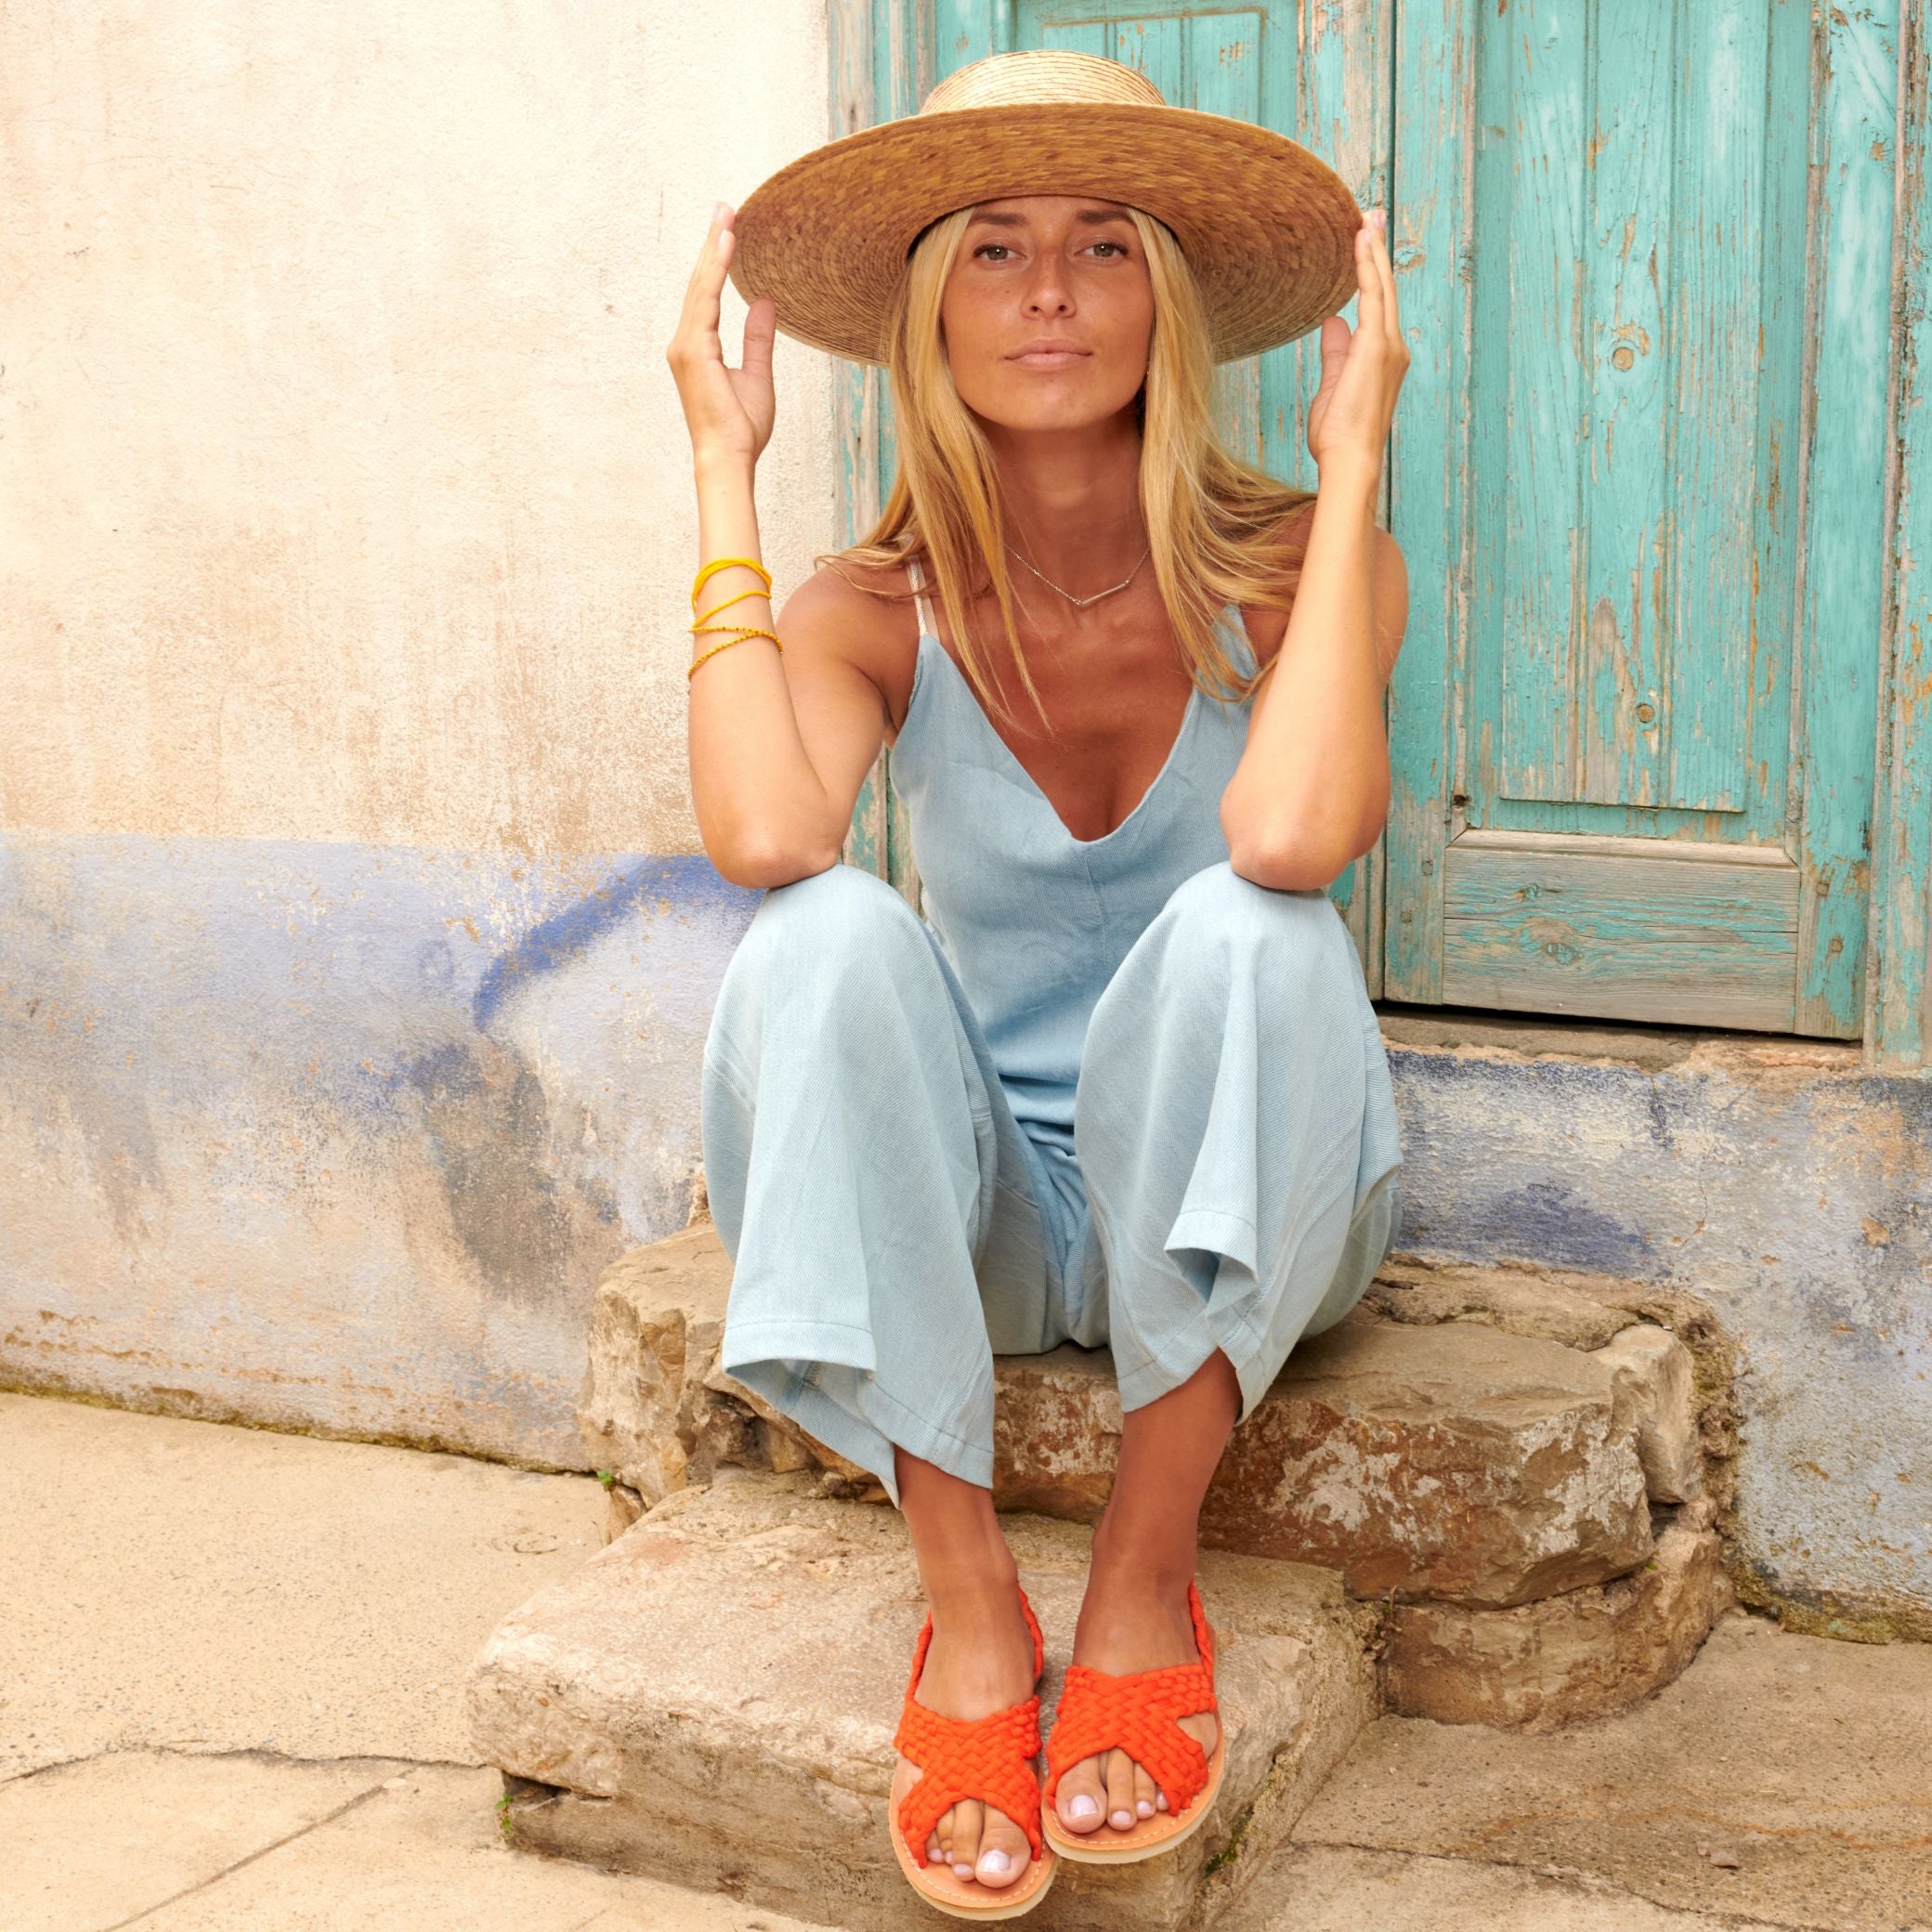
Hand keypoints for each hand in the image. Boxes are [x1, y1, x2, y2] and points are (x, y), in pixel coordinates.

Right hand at [666, 202, 777, 468]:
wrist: (729, 457)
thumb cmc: (740, 428)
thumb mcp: (757, 375)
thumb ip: (758, 338)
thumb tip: (765, 302)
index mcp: (698, 348)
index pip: (706, 294)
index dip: (717, 261)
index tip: (727, 230)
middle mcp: (685, 343)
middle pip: (699, 283)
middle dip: (712, 244)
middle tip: (724, 208)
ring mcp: (685, 346)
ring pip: (700, 286)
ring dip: (713, 249)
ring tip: (725, 216)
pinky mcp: (692, 351)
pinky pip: (704, 301)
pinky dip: (714, 272)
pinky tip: (725, 246)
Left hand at [1305, 208, 1408, 482]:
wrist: (1351, 459)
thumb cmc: (1340, 435)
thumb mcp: (1333, 385)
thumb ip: (1336, 351)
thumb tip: (1333, 321)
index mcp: (1384, 357)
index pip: (1379, 305)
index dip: (1372, 272)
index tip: (1365, 244)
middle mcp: (1394, 346)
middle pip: (1386, 288)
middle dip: (1378, 251)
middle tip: (1371, 217)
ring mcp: (1389, 345)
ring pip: (1383, 286)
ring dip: (1373, 250)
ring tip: (1366, 219)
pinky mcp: (1377, 346)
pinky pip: (1373, 296)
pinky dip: (1367, 266)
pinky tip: (1360, 242)